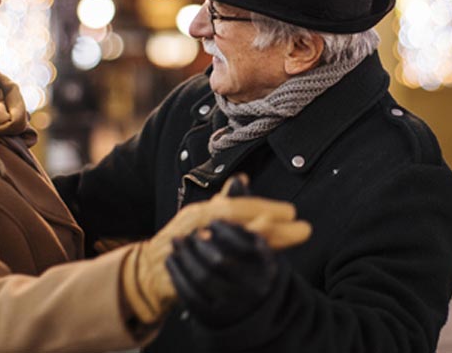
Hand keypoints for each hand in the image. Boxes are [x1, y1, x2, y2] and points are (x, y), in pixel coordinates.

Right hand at [120, 175, 309, 325]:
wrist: (148, 272)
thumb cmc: (184, 242)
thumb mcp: (202, 219)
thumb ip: (224, 202)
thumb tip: (242, 179)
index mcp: (203, 214)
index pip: (239, 207)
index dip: (267, 209)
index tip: (293, 213)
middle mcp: (196, 227)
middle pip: (239, 224)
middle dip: (273, 226)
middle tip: (303, 229)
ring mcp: (191, 250)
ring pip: (230, 245)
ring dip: (262, 244)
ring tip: (289, 240)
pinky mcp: (189, 272)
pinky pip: (217, 269)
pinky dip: (238, 266)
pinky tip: (261, 267)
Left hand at [166, 220, 279, 326]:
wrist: (245, 309)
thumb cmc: (247, 263)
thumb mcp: (252, 239)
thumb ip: (244, 210)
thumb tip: (237, 179)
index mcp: (268, 266)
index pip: (246, 246)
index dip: (227, 231)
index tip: (212, 221)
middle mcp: (254, 288)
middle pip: (221, 262)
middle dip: (201, 244)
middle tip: (189, 232)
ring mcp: (234, 305)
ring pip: (203, 278)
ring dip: (186, 256)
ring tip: (177, 242)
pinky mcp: (214, 317)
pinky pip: (190, 295)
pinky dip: (178, 274)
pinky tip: (172, 260)